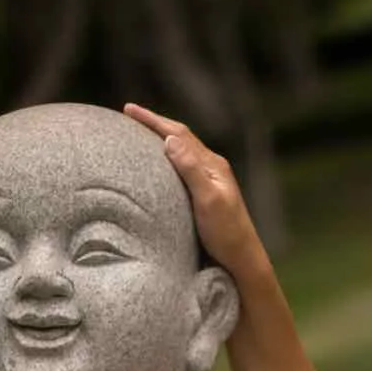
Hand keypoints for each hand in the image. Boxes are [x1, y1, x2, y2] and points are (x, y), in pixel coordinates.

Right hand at [123, 103, 264, 276]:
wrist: (243, 261)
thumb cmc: (227, 234)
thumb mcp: (209, 201)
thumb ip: (191, 170)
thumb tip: (170, 140)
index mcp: (213, 165)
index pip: (179, 134)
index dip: (153, 120)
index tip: (129, 110)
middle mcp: (212, 169)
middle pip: (180, 138)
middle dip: (155, 124)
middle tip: (130, 114)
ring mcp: (210, 182)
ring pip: (181, 151)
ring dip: (160, 139)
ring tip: (140, 134)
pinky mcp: (205, 196)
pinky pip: (182, 168)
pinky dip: (166, 159)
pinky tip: (158, 166)